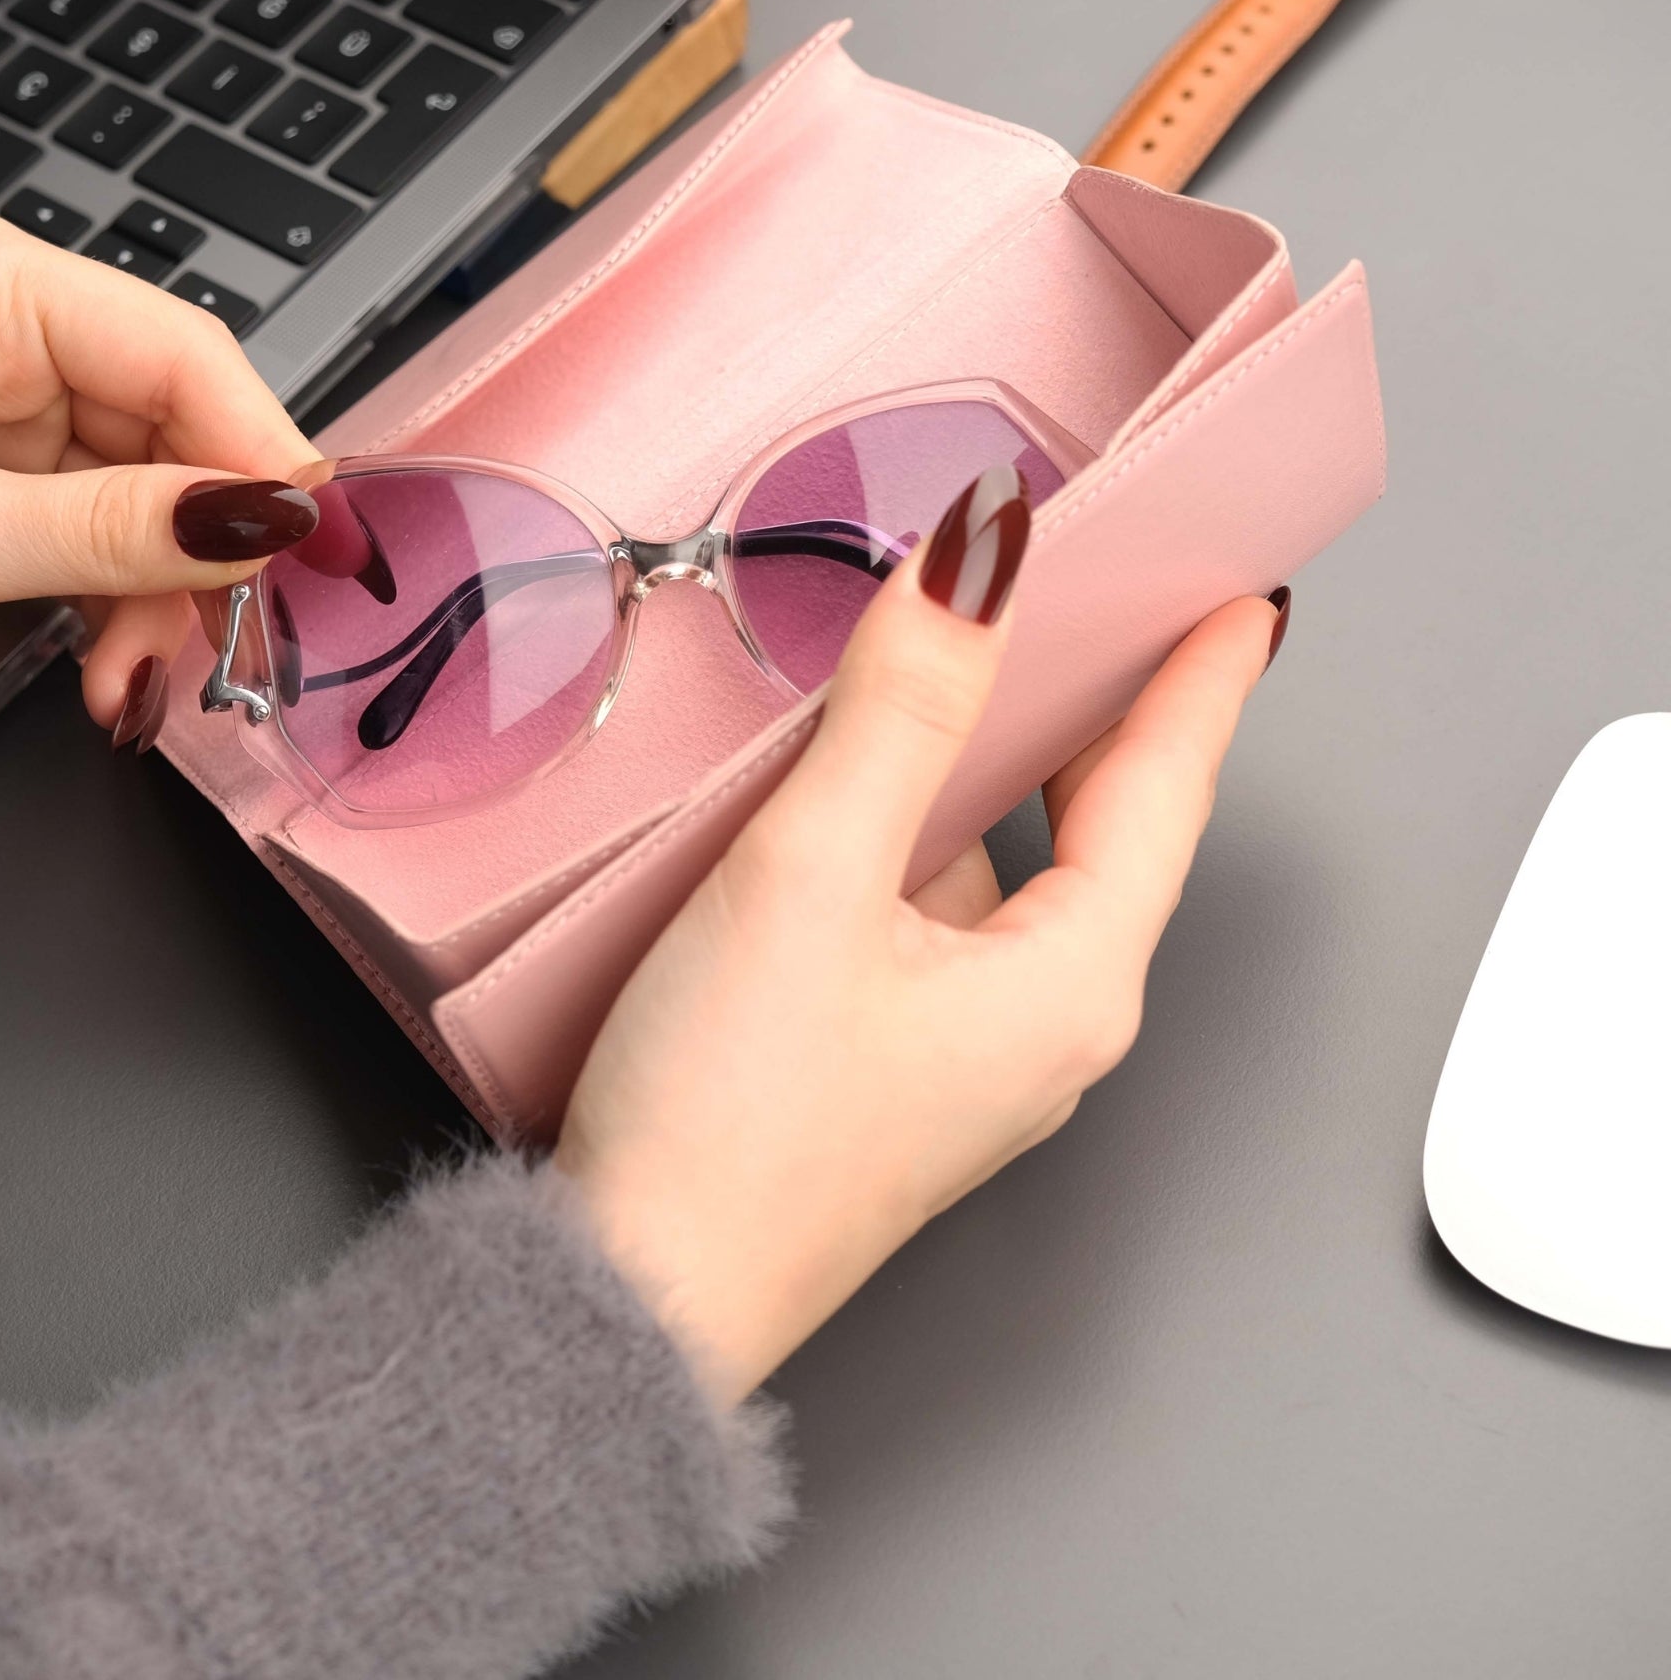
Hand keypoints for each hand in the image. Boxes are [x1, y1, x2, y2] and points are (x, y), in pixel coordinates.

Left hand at [0, 205, 336, 741]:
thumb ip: (115, 531)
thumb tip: (269, 519)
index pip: (181, 358)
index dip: (266, 455)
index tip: (327, 549)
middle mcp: (11, 337)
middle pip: (182, 438)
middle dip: (206, 554)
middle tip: (238, 643)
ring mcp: (8, 418)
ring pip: (157, 508)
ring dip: (159, 607)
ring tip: (133, 687)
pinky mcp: (0, 491)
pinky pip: (110, 547)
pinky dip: (119, 617)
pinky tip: (108, 679)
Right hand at [557, 462, 1284, 1404]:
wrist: (632, 1300)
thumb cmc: (727, 1129)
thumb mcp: (814, 879)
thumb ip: (902, 714)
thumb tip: (978, 574)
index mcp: (1069, 985)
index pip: (1168, 792)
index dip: (1204, 681)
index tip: (1242, 602)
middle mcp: (1042, 1027)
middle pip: (1103, 833)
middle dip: (1107, 715)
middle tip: (1108, 611)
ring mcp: (966, 1055)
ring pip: (1010, 874)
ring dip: (998, 773)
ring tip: (964, 675)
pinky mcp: (890, 1067)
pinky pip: (938, 918)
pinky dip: (921, 838)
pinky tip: (852, 800)